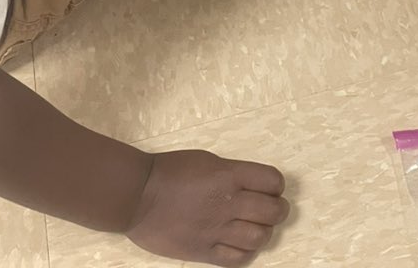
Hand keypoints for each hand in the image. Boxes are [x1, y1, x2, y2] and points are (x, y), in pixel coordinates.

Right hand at [125, 149, 288, 266]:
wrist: (139, 196)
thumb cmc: (172, 171)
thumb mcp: (208, 160)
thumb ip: (233, 173)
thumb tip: (252, 185)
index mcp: (229, 175)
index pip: (272, 181)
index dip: (276, 185)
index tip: (272, 188)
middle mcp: (228, 203)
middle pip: (272, 211)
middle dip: (279, 210)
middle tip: (273, 209)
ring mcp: (216, 230)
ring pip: (260, 237)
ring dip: (265, 232)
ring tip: (258, 227)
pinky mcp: (204, 252)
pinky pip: (238, 259)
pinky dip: (247, 252)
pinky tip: (242, 244)